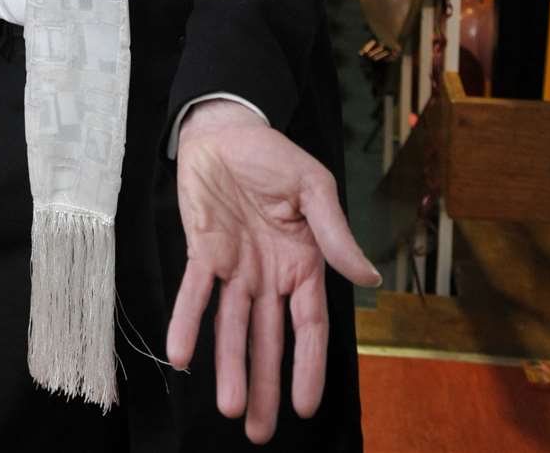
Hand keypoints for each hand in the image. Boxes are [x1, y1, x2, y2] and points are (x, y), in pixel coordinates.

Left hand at [168, 100, 380, 444]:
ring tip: (228, 406)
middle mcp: (270, 273)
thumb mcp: (314, 187)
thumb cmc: (274, 154)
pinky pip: (195, 292)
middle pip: (269, 339)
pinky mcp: (202, 250)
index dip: (309, 366)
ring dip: (229, 365)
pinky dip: (188, 321)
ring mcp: (235, 265)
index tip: (307, 406)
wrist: (225, 126)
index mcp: (304, 262)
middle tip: (258, 430)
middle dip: (264, 384)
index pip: (310, 325)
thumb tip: (369, 276)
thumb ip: (335, 233)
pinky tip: (181, 353)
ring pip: (233, 325)